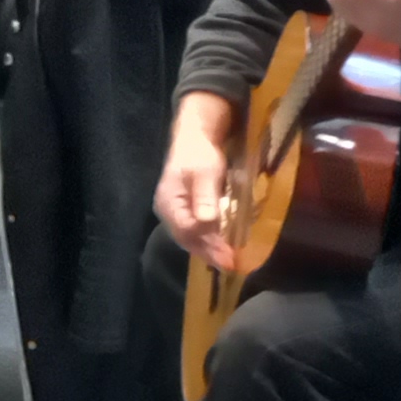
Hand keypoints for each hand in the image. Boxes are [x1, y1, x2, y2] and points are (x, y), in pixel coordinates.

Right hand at [154, 91, 239, 268]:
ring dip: (210, 249)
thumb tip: (206, 221)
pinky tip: (223, 246)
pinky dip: (209, 240)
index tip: (228, 256)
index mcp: (169, 202)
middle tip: (231, 265)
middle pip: (187, 239)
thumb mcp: (204, 171)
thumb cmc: (199, 151)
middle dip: (209, 252)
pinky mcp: (187, 209)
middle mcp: (169, 210)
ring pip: (191, 237)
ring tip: (229, 261)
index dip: (207, 245)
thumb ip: (204, 196)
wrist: (196, 136)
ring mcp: (177, 211)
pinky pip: (196, 230)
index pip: (186, 231)